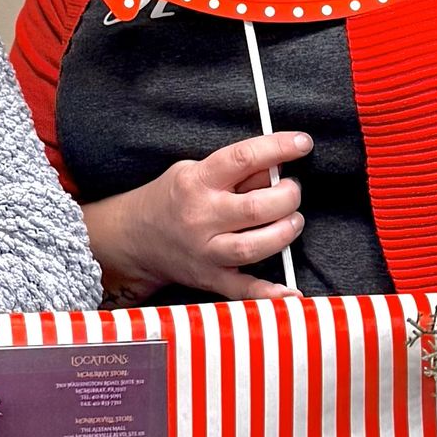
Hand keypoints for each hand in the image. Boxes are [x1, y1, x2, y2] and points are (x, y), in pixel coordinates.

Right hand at [83, 131, 309, 301]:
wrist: (134, 237)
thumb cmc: (172, 198)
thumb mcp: (194, 170)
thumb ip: (235, 171)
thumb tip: (277, 165)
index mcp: (197, 181)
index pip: (242, 158)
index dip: (277, 148)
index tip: (302, 142)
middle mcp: (201, 216)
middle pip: (255, 207)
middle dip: (287, 196)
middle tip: (292, 189)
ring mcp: (206, 250)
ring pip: (253, 247)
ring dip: (284, 232)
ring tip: (293, 220)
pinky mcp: (211, 278)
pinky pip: (243, 290)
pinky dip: (268, 294)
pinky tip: (290, 292)